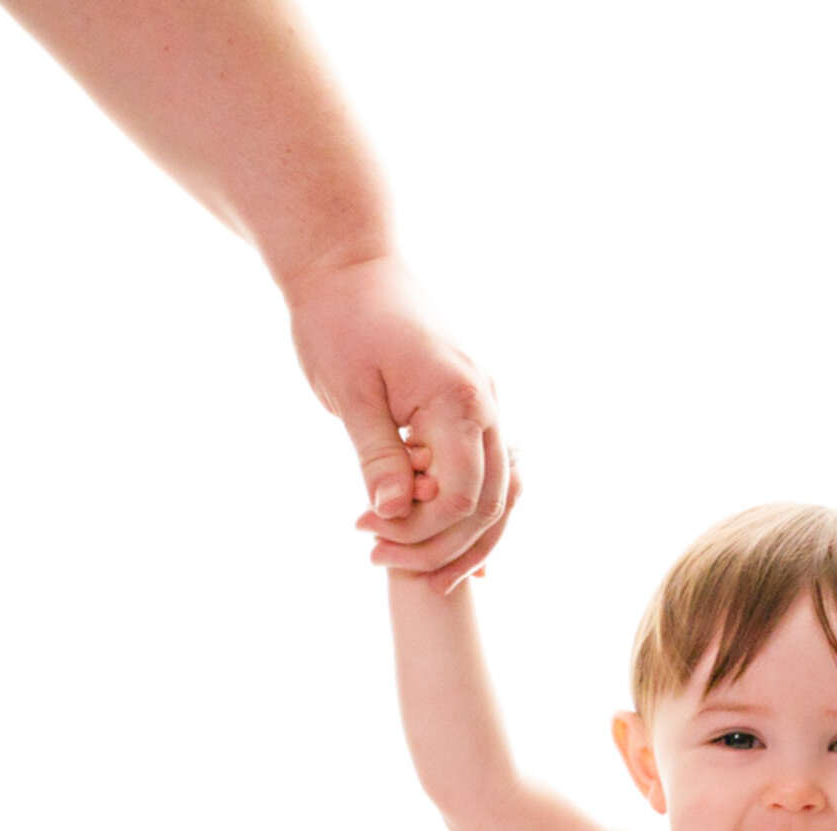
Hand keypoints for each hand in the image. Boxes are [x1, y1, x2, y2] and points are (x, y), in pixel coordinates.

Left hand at [286, 253, 512, 592]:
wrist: (349, 259)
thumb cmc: (339, 317)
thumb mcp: (349, 391)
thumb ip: (376, 453)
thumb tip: (389, 511)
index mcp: (459, 398)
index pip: (462, 495)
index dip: (421, 528)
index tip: (367, 532)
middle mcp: (487, 404)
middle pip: (489, 505)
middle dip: (440, 544)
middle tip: (378, 558)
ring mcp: (486, 405)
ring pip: (497, 495)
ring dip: (459, 538)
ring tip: (408, 564)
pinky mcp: (473, 407)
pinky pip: (485, 473)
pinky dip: (466, 512)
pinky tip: (435, 540)